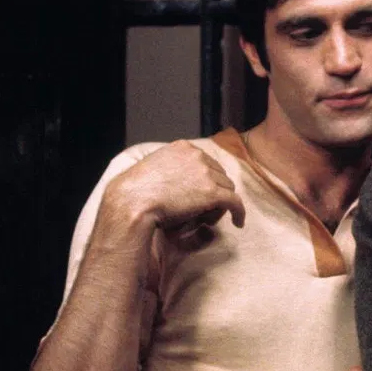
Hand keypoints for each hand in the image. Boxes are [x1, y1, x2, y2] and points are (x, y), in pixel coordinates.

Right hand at [104, 141, 246, 242]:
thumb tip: (179, 182)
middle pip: (219, 175)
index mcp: (183, 148)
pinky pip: (235, 202)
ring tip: (205, 218)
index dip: (207, 179)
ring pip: (227, 189)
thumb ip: (170, 168)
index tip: (204, 192)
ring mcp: (206, 173)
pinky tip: (237, 223)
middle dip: (214, 191)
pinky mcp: (212, 193)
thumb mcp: (153, 168)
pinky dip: (238, 213)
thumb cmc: (136, 191)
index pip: (206, 162)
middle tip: (202, 209)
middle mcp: (197, 156)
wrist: (132, 202)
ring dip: (219, 204)